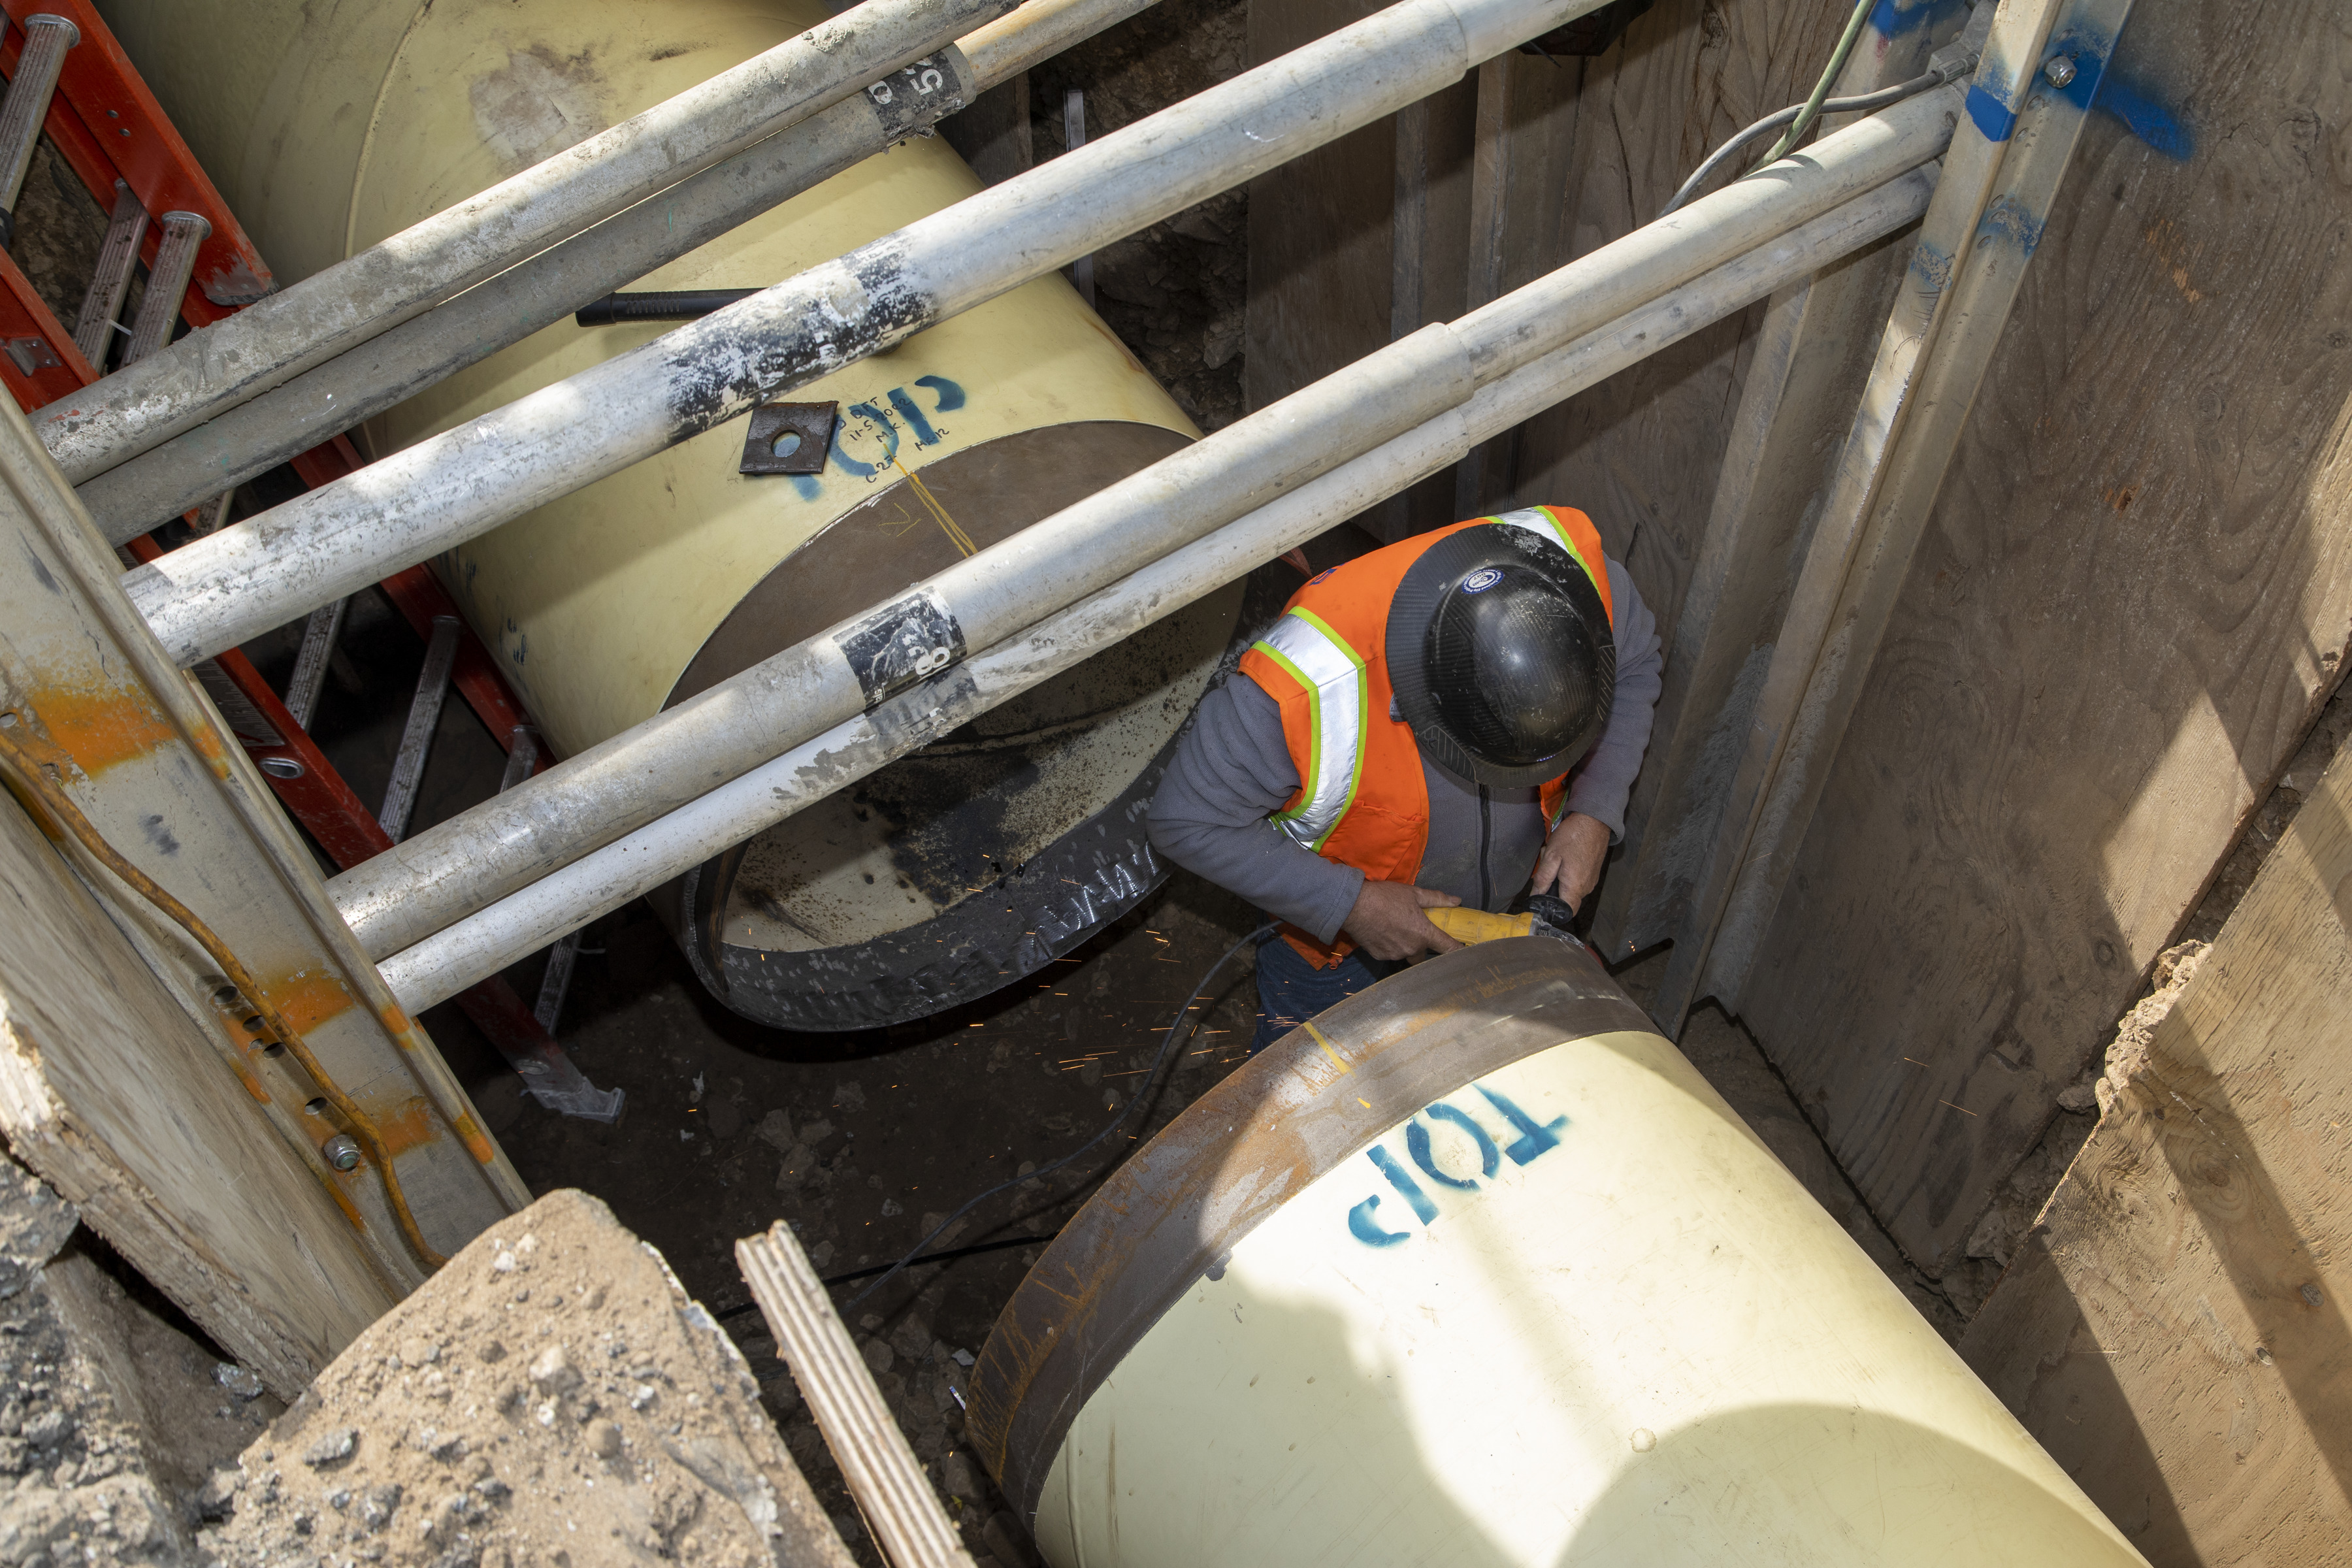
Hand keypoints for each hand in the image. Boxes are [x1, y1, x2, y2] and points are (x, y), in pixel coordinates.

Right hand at [1341, 879, 1463, 960]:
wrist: (1353, 906)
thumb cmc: (1385, 897)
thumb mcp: (1413, 893)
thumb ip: (1437, 899)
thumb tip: (1456, 901)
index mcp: (1423, 933)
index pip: (1448, 948)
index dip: (1458, 950)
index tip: (1462, 951)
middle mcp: (1412, 948)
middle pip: (1424, 955)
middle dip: (1422, 946)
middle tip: (1414, 931)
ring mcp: (1395, 954)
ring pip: (1407, 955)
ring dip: (1406, 946)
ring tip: (1395, 929)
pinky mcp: (1380, 956)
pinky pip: (1391, 954)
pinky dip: (1390, 946)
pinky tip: (1382, 933)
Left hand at [1531, 812, 1610, 912]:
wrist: (1594, 820)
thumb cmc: (1574, 835)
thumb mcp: (1551, 856)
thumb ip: (1543, 879)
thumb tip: (1535, 895)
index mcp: (1575, 886)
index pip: (1565, 912)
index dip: (1552, 909)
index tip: (1543, 900)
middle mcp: (1586, 887)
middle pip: (1566, 899)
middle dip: (1553, 888)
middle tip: (1548, 869)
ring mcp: (1591, 880)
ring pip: (1570, 888)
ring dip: (1560, 878)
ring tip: (1557, 859)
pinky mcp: (1593, 873)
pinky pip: (1577, 880)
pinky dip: (1568, 872)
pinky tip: (1565, 857)